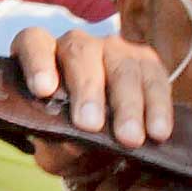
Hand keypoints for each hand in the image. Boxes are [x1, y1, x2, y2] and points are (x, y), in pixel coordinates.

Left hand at [5, 26, 176, 178]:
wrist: (95, 147)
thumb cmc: (62, 140)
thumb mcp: (53, 146)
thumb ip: (57, 143)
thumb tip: (74, 141)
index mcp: (41, 55)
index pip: (34, 43)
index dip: (38, 63)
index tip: (43, 90)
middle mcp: (77, 44)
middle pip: (82, 53)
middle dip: (88, 90)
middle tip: (90, 125)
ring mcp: (113, 49)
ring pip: (122, 66)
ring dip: (127, 104)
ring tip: (129, 138)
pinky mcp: (146, 62)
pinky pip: (155, 78)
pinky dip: (158, 107)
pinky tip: (158, 132)